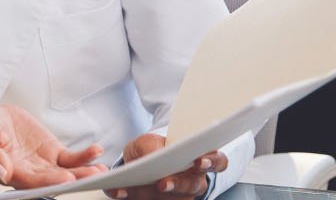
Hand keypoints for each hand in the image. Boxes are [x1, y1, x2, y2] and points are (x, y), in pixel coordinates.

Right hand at [0, 103, 106, 188]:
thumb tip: (2, 172)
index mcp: (9, 173)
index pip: (30, 181)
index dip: (47, 181)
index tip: (64, 178)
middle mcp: (28, 173)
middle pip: (52, 180)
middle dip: (73, 179)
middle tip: (91, 175)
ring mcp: (43, 165)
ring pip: (66, 172)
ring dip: (83, 172)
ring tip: (100, 169)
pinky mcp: (53, 153)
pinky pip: (71, 159)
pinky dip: (84, 156)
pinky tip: (97, 151)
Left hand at [101, 133, 226, 199]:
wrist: (139, 162)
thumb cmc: (152, 149)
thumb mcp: (148, 141)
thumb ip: (152, 145)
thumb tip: (155, 156)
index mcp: (200, 159)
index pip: (217, 162)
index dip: (211, 162)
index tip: (200, 161)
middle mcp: (194, 181)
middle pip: (193, 186)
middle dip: (177, 184)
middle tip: (162, 184)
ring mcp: (180, 197)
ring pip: (174, 199)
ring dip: (152, 196)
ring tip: (133, 189)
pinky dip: (131, 196)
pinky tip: (118, 191)